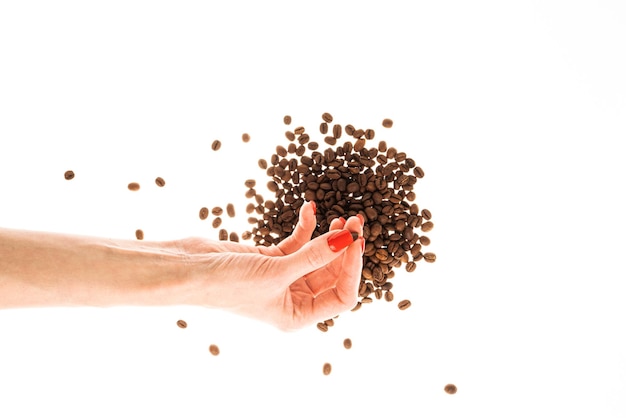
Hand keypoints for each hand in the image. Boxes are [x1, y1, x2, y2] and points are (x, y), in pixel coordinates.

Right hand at [177, 201, 364, 330]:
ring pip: (317, 255)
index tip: (354, 243)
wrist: (186, 270)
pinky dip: (306, 226)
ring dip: (329, 236)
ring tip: (342, 215)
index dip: (352, 270)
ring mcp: (283, 277)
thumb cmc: (226, 285)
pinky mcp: (271, 259)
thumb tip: (347, 239)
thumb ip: (314, 254)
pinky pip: (297, 243)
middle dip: (344, 248)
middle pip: (332, 273)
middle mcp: (293, 299)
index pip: (341, 296)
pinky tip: (310, 208)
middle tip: (356, 222)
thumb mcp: (276, 271)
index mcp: (297, 315)